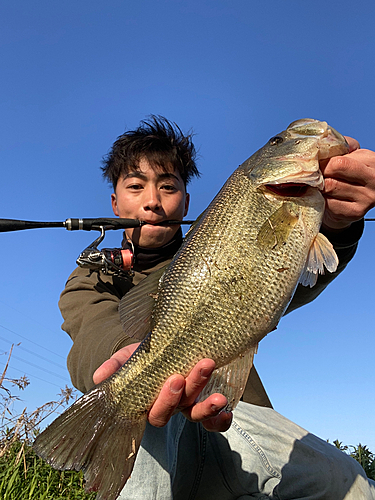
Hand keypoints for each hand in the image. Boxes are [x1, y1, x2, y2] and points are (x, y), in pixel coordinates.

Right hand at [93, 344, 231, 431]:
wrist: (174, 341)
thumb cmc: (150, 352)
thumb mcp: (131, 355)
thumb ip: (116, 365)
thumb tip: (99, 378)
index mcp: (152, 400)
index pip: (156, 412)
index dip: (165, 401)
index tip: (175, 378)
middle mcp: (174, 406)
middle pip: (180, 410)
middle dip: (190, 392)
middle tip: (201, 367)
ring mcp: (193, 405)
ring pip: (199, 415)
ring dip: (209, 408)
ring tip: (220, 397)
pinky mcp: (211, 401)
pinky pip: (217, 421)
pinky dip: (222, 421)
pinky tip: (229, 409)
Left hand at [320, 136, 374, 230]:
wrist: (352, 202)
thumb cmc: (347, 175)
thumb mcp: (350, 156)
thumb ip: (340, 147)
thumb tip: (320, 143)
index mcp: (372, 161)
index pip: (340, 160)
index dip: (322, 161)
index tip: (313, 163)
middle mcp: (373, 179)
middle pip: (335, 171)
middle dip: (319, 172)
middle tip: (311, 174)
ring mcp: (366, 198)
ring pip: (330, 187)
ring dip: (317, 185)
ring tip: (315, 184)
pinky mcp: (356, 212)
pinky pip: (330, 204)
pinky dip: (320, 199)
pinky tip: (320, 196)